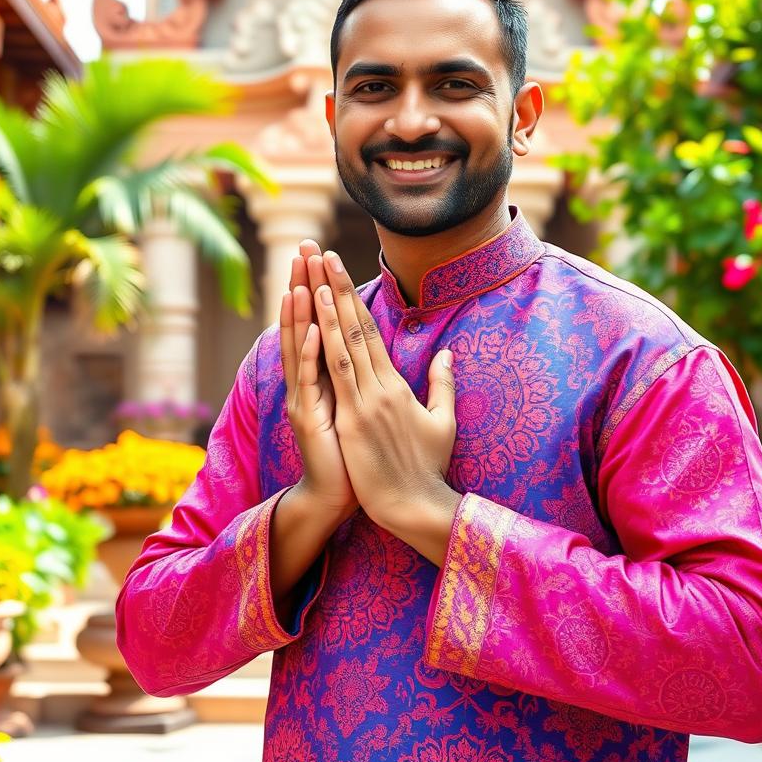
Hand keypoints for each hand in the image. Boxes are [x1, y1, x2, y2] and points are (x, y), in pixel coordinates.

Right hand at [279, 241, 356, 521]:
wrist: (337, 496)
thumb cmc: (355, 454)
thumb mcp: (366, 409)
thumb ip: (372, 378)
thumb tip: (383, 354)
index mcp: (327, 375)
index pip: (323, 321)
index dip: (323, 288)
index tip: (326, 255)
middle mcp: (310, 381)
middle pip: (306, 322)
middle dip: (306, 283)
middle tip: (305, 246)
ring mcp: (306, 398)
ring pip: (301, 346)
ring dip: (302, 310)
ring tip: (303, 276)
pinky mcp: (309, 420)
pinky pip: (308, 382)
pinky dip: (310, 356)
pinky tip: (314, 329)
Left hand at [313, 250, 458, 535]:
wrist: (416, 505)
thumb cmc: (428, 468)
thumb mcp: (442, 422)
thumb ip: (442, 385)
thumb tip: (447, 353)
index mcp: (398, 386)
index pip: (371, 334)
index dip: (354, 301)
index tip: (339, 272)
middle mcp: (380, 387)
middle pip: (356, 330)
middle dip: (338, 291)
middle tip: (323, 256)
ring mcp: (365, 403)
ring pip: (343, 347)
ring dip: (329, 311)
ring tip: (317, 277)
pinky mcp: (351, 422)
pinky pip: (335, 379)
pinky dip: (324, 350)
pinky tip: (314, 325)